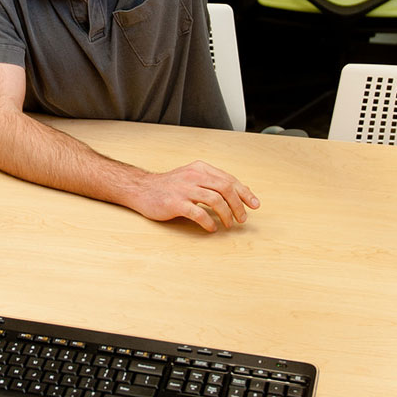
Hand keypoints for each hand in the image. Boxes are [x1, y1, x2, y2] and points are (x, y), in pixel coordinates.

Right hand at [126, 160, 259, 232]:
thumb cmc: (170, 186)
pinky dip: (208, 222)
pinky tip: (211, 228)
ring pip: (215, 200)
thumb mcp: (193, 177)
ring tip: (228, 224)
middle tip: (242, 218)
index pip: (229, 179)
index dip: (245, 193)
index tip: (254, 204)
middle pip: (225, 188)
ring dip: (226, 214)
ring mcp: (184, 189)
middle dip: (238, 205)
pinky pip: (198, 213)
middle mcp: (194, 176)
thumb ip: (213, 183)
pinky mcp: (175, 203)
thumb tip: (240, 192)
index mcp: (201, 168)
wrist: (142, 189)